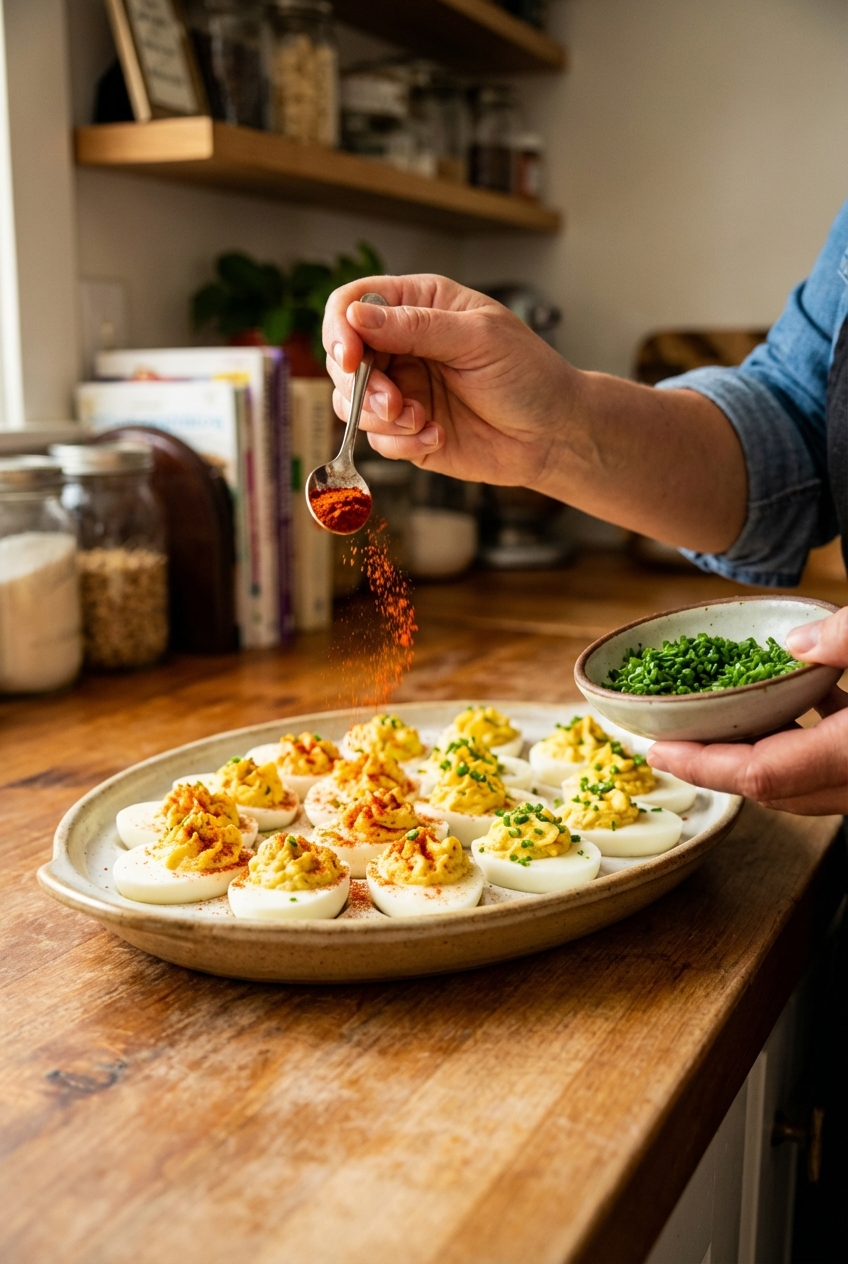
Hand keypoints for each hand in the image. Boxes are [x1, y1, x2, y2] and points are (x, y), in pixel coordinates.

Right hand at [322, 273, 746, 551]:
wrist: (553, 435)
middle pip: (343, 357)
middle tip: (393, 404)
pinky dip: (401, 442)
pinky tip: (437, 438)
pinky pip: (378, 440)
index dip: (341, 330)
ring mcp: (402, 389)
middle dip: (359, 384)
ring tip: (421, 422)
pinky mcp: (407, 431)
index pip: (353, 305)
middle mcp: (403, 345)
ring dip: (378, 418)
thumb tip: (355, 318)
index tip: (349, 359)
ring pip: (352, 402)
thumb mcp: (477, 338)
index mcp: (419, 306)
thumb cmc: (528, 375)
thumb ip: (415, 327)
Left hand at [648, 608, 847, 814]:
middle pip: (772, 786)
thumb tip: (794, 642)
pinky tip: (802, 696)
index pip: (762, 774)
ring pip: (800, 781)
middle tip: (673, 737)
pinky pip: (829, 761)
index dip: (703, 765)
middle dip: (716, 763)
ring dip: (758, 751)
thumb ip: (847, 638)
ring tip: (720, 716)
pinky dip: (803, 738)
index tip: (660, 750)